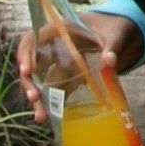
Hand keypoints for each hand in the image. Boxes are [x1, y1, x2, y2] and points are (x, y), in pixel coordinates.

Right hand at [13, 10, 141, 123]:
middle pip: (32, 64)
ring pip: (39, 80)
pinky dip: (50, 101)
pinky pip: (52, 88)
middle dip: (29, 82)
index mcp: (60, 30)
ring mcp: (57, 62)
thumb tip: (110, 61)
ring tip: (40, 115)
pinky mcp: (64, 75)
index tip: (27, 70)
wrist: (119, 33)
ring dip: (37, 97)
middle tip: (34, 97)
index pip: (32, 39)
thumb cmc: (114, 28)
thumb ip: (113, 46)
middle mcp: (53, 47)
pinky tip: (47, 117)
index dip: (25, 53)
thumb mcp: (116, 34)